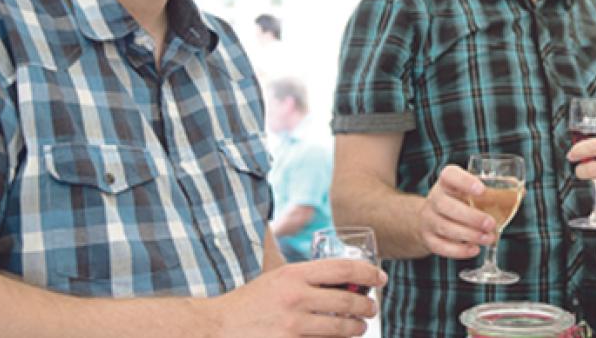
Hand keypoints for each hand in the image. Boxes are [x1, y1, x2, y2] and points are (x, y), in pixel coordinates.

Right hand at [209, 258, 386, 336]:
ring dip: (357, 328)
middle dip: (367, 306)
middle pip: (348, 300)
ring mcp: (292, 326)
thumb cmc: (248, 303)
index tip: (381, 278)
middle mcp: (295, 297)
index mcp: (293, 274)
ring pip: (342, 327)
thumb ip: (305, 276)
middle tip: (371, 309)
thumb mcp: (276, 278)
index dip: (369, 271)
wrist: (215, 327)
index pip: (343, 267)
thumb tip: (342, 275)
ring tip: (360, 327)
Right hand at [417, 165, 496, 258]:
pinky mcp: (429, 238)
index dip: (464, 182)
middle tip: (491, 224)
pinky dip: (458, 250)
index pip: (450, 176)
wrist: (430, 216)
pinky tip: (475, 249)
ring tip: (489, 238)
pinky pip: (440, 246)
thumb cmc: (459, 200)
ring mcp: (429, 219)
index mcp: (447, 181)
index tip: (482, 189)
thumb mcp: (470, 189)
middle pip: (446, 206)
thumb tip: (521, 191)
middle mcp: (435, 198)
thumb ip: (495, 190)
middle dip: (471, 217)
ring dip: (469, 235)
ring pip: (445, 227)